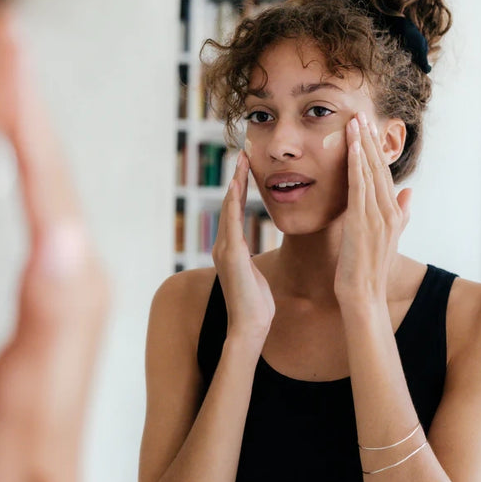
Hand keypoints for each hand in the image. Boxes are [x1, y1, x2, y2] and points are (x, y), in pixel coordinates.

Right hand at [0, 40, 107, 481]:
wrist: (37, 479)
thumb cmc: (23, 442)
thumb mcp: (29, 383)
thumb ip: (48, 312)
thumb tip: (57, 236)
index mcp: (70, 278)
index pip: (47, 183)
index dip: (25, 120)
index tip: (8, 57)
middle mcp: (77, 268)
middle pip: (53, 173)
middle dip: (29, 109)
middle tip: (9, 48)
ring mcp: (69, 277)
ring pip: (50, 186)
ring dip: (32, 133)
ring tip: (13, 86)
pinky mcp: (58, 289)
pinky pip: (45, 213)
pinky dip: (32, 175)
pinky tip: (23, 164)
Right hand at [212, 151, 274, 352]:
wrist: (249, 328)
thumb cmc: (256, 306)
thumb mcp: (254, 275)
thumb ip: (248, 258)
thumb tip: (249, 249)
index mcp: (231, 248)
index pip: (235, 211)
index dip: (240, 188)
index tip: (248, 167)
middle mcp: (224, 245)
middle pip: (229, 204)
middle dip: (236, 178)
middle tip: (243, 153)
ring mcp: (224, 250)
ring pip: (228, 208)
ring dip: (235, 184)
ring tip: (242, 161)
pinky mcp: (230, 256)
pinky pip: (232, 223)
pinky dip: (233, 203)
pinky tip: (238, 186)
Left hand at [334, 112, 411, 304]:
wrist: (363, 294)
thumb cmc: (370, 268)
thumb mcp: (388, 238)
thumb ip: (400, 214)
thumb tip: (409, 192)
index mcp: (393, 213)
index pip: (385, 174)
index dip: (376, 150)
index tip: (369, 129)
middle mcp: (388, 211)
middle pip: (379, 168)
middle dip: (370, 140)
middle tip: (360, 115)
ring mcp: (376, 216)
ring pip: (370, 172)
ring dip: (362, 145)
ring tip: (355, 121)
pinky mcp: (362, 222)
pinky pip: (359, 187)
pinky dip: (356, 164)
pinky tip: (351, 147)